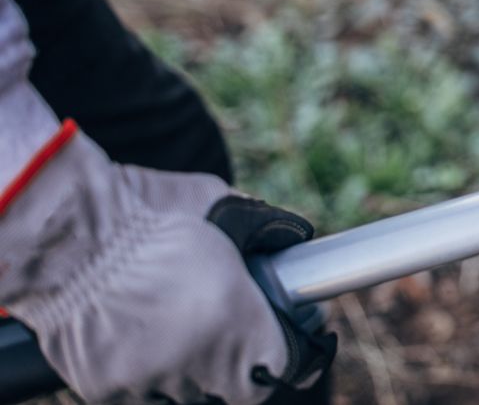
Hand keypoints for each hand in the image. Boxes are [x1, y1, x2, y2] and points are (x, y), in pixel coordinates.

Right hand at [0, 123, 333, 404]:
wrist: (67, 234)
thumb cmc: (150, 214)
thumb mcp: (226, 210)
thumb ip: (264, 237)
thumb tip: (292, 243)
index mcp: (237, 320)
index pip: (278, 368)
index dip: (283, 353)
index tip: (281, 337)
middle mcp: (197, 360)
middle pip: (234, 387)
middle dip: (237, 362)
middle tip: (230, 333)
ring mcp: (150, 381)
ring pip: (187, 395)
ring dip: (193, 371)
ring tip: (181, 331)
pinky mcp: (106, 390)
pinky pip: (143, 394)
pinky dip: (150, 375)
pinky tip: (146, 340)